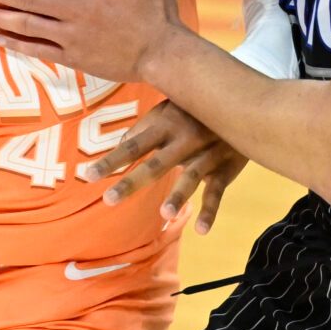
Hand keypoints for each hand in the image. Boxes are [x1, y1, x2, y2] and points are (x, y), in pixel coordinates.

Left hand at [81, 100, 246, 235]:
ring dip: (179, 195)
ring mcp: (207, 154)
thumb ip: (145, 129)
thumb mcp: (168, 110)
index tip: (87, 176)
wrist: (243, 99)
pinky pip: (217, 192)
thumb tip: (119, 146)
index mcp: (166, 124)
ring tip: (165, 214)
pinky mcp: (225, 168)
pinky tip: (201, 230)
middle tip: (109, 199)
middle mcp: (185, 139)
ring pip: (191, 177)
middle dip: (132, 182)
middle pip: (155, 163)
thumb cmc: (195, 107)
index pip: (133, 144)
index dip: (111, 160)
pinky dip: (210, 211)